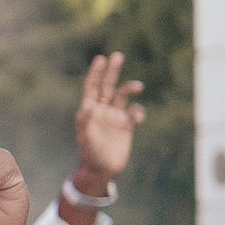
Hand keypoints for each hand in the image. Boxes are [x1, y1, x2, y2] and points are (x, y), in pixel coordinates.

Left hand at [70, 51, 144, 195]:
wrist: (101, 169)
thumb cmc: (89, 153)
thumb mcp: (86, 136)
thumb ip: (87, 121)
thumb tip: (89, 106)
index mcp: (89, 110)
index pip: (92, 87)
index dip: (96, 73)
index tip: (100, 59)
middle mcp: (102, 110)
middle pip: (108, 86)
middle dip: (112, 71)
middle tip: (117, 55)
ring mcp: (114, 117)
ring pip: (123, 96)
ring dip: (130, 88)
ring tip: (138, 87)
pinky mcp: (126, 126)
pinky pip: (134, 112)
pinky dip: (138, 111)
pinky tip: (137, 117)